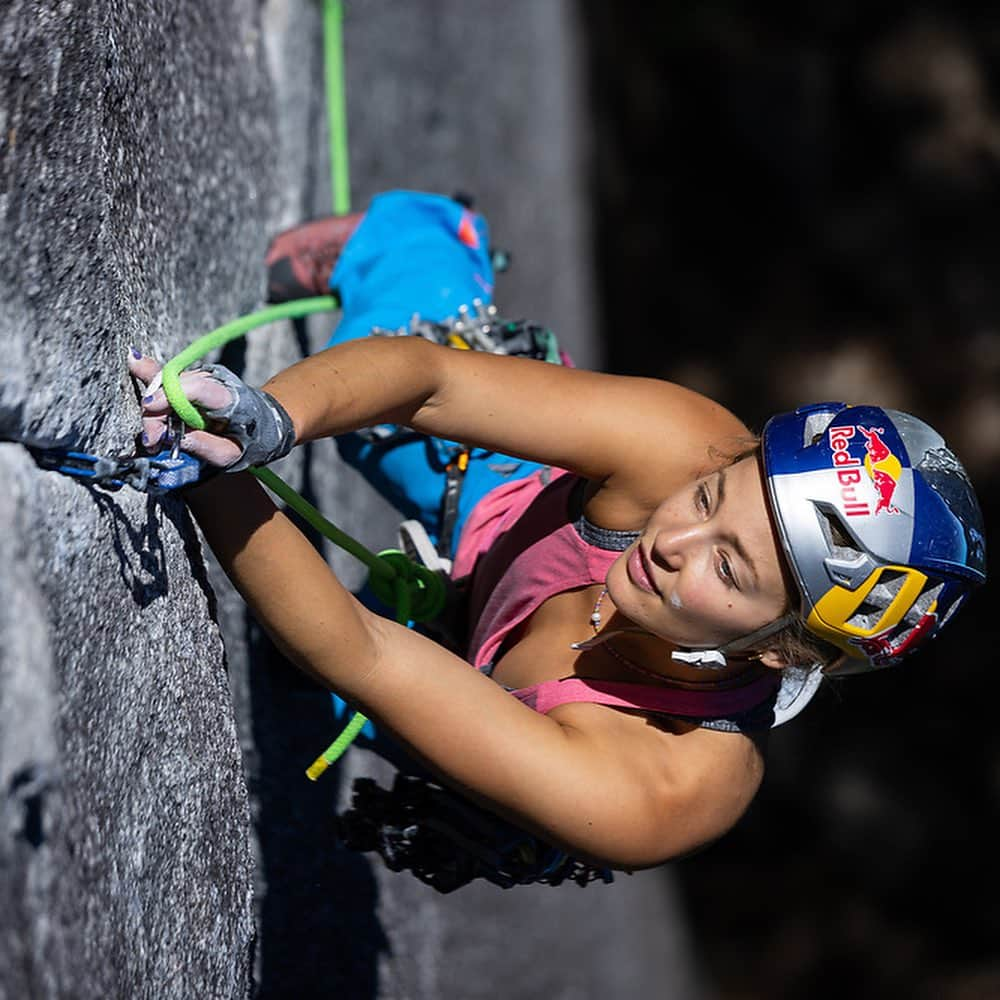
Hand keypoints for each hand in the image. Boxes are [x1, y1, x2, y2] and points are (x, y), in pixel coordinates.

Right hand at [128, 352, 296, 470]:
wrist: (267, 423)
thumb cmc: (253, 441)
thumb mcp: (235, 455)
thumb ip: (208, 448)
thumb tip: (176, 439)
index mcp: (231, 399)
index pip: (198, 387)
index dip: (171, 394)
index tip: (150, 407)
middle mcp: (217, 381)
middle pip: (175, 387)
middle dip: (155, 413)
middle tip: (152, 442)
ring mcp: (205, 377)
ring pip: (168, 385)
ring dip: (154, 410)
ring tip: (154, 437)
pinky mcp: (195, 379)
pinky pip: (168, 381)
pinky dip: (154, 392)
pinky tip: (135, 363)